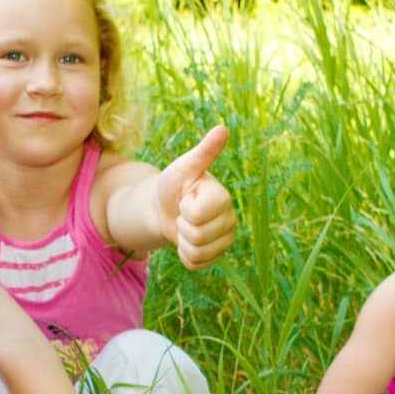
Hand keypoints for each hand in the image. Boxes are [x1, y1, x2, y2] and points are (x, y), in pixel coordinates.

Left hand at [155, 125, 236, 269]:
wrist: (164, 208)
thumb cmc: (173, 184)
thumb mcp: (184, 167)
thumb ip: (204, 152)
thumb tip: (222, 128)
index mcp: (223, 197)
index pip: (196, 215)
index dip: (184, 208)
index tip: (186, 197)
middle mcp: (230, 219)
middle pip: (196, 237)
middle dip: (181, 225)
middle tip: (183, 212)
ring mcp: (224, 240)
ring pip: (196, 252)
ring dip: (181, 240)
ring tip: (184, 225)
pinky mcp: (215, 256)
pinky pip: (195, 264)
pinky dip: (183, 254)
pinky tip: (185, 240)